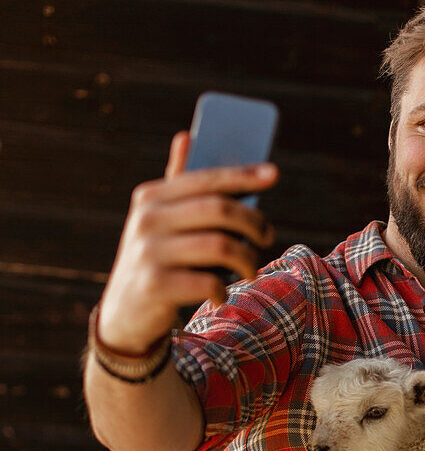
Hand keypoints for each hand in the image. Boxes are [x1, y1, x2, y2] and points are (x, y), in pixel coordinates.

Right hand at [96, 131, 278, 352]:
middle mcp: (146, 219)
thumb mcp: (161, 222)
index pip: (206, 179)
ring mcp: (148, 251)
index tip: (273, 175)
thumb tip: (186, 135)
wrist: (124, 315)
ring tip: (249, 270)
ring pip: (221, 246)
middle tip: (267, 237)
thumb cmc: (156, 261)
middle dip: (253, 223)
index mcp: (151, 196)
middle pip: (219, 210)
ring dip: (246, 261)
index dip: (243, 176)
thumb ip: (178, 186)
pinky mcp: (154, 284)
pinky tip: (220, 295)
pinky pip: (209, 282)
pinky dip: (223, 290)